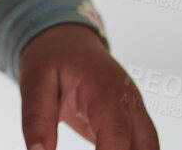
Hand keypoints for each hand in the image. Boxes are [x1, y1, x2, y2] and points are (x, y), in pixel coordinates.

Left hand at [20, 23, 158, 149]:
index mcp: (104, 88)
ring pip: (148, 147)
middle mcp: (128, 102)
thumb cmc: (50, 60)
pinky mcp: (134, 123)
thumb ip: (36, 119)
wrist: (66, 42)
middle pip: (144, 144)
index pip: (116, 130)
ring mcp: (136, 113)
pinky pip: (141, 146)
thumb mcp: (33, 83)